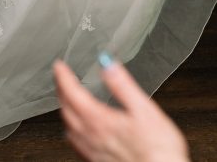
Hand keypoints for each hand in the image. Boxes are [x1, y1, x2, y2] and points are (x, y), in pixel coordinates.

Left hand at [54, 58, 189, 161]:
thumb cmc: (158, 150)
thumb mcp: (144, 109)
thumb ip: (123, 85)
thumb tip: (107, 64)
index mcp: (99, 120)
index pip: (72, 93)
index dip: (63, 77)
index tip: (59, 66)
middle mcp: (90, 137)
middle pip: (66, 109)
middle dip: (61, 91)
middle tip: (61, 78)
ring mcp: (92, 151)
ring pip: (68, 127)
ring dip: (65, 110)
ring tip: (67, 100)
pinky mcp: (96, 161)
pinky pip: (75, 143)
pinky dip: (72, 130)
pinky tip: (78, 131)